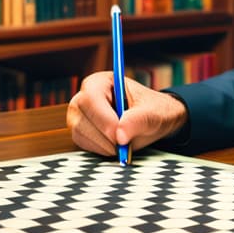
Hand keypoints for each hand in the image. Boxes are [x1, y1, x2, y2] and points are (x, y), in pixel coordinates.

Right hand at [66, 71, 187, 158]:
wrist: (152, 123)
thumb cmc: (153, 111)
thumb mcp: (153, 113)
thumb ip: (138, 120)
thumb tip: (120, 135)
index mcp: (101, 82)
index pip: (91, 98)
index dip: (104, 119)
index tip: (120, 136)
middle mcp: (85, 97)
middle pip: (81, 117)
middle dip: (104, 136)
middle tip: (125, 144)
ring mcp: (79, 115)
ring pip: (79, 133)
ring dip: (104, 145)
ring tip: (124, 142)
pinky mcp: (80, 131)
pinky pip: (82, 144)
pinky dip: (100, 150)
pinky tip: (115, 146)